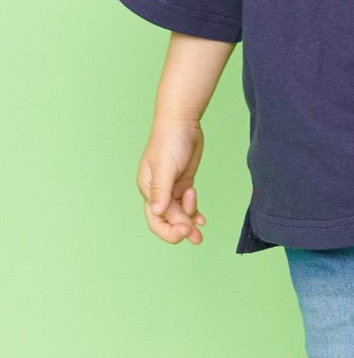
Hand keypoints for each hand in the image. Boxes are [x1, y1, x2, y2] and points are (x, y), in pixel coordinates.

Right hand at [137, 120, 206, 243]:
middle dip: (181, 229)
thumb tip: (156, 211)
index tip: (185, 231)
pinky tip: (202, 219)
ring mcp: (172, 187)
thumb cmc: (169, 140)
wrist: (182, 121)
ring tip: (201, 227)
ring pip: (179, 213)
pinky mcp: (183, 182)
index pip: (155, 219)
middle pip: (168, 219)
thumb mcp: (165, 166)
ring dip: (189, 222)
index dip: (168, 230)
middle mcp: (158, 192)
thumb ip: (161, 190)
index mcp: (148, 189)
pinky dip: (194, 211)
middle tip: (197, 236)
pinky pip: (187, 203)